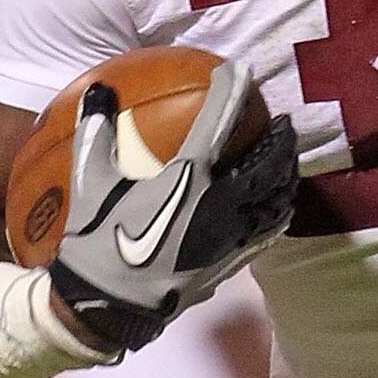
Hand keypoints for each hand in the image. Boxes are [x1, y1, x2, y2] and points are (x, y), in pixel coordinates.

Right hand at [47, 59, 300, 353]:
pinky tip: (279, 208)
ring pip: (275, 197)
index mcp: (187, 176)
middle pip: (267, 162)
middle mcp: (219, 202)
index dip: (232, 90)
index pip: (219, 121)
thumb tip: (97, 90)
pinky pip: (266, 232)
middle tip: (282, 122)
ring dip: (285, 174)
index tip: (240, 72)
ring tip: (287, 161)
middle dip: (279, 138)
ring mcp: (231, 235)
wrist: (109, 305)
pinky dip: (277, 212)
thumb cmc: (96, 241)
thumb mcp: (90, 182)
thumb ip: (97, 131)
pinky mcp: (232, 262)